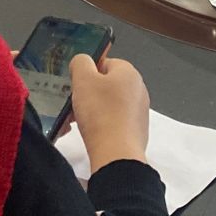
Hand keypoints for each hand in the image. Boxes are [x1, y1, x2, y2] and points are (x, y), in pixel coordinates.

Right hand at [70, 54, 149, 168]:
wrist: (116, 154)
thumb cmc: (100, 112)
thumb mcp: (83, 79)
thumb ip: (81, 63)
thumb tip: (82, 62)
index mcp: (129, 72)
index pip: (104, 63)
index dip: (87, 73)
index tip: (76, 86)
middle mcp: (138, 89)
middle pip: (107, 85)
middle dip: (88, 94)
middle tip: (75, 106)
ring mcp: (140, 111)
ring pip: (109, 105)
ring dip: (93, 111)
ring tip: (78, 123)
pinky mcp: (137, 131)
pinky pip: (115, 122)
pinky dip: (103, 126)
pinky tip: (92, 135)